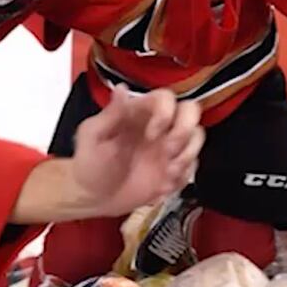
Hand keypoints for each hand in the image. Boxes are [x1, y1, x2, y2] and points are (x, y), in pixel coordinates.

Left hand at [72, 86, 204, 216]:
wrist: (94, 196)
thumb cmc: (89, 163)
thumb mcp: (93, 136)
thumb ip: (110, 113)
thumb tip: (121, 89)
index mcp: (138, 113)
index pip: (166, 98)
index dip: (165, 113)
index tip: (151, 134)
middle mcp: (158, 127)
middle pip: (191, 112)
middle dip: (184, 131)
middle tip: (166, 151)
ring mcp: (167, 148)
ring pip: (197, 138)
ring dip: (186, 155)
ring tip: (164, 170)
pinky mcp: (173, 170)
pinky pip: (194, 166)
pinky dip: (183, 175)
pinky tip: (162, 183)